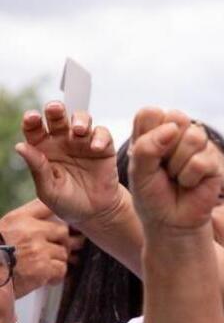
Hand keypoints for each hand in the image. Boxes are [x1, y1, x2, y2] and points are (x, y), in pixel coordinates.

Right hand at [0, 199, 83, 297]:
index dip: (56, 215)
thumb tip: (48, 216)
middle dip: (61, 242)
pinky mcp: (43, 268)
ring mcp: (39, 250)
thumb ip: (24, 221)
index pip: (46, 206)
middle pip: (63, 230)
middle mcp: (31, 231)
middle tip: (52, 250)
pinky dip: (55, 275)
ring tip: (42, 266)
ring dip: (57, 260)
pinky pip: (61, 269)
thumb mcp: (4, 228)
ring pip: (63, 252)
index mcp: (19, 219)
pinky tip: (45, 277)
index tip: (56, 226)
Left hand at [15, 102, 119, 225]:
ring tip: (79, 130)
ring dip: (80, 119)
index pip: (34, 129)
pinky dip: (100, 137)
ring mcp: (83, 143)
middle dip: (55, 109)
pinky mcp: (103, 148)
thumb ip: (37, 167)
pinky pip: (102, 134)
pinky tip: (95, 148)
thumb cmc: (68, 202)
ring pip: (81, 119)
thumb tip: (21, 147)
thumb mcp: (48, 189)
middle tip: (55, 109)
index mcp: (43, 149)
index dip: (32, 120)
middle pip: (57, 117)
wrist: (96, 213)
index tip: (32, 118)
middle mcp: (62, 141)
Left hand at [128, 109, 220, 231]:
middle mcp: (178, 134)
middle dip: (166, 148)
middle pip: (176, 118)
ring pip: (193, 137)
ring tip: (176, 178)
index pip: (151, 112)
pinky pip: (201, 160)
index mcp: (155, 131)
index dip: (148, 133)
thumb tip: (173, 128)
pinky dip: (190, 177)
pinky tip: (189, 185)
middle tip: (163, 167)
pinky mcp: (213, 161)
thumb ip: (147, 147)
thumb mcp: (138, 172)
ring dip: (178, 164)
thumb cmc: (152, 196)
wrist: (171, 222)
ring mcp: (198, 146)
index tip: (145, 158)